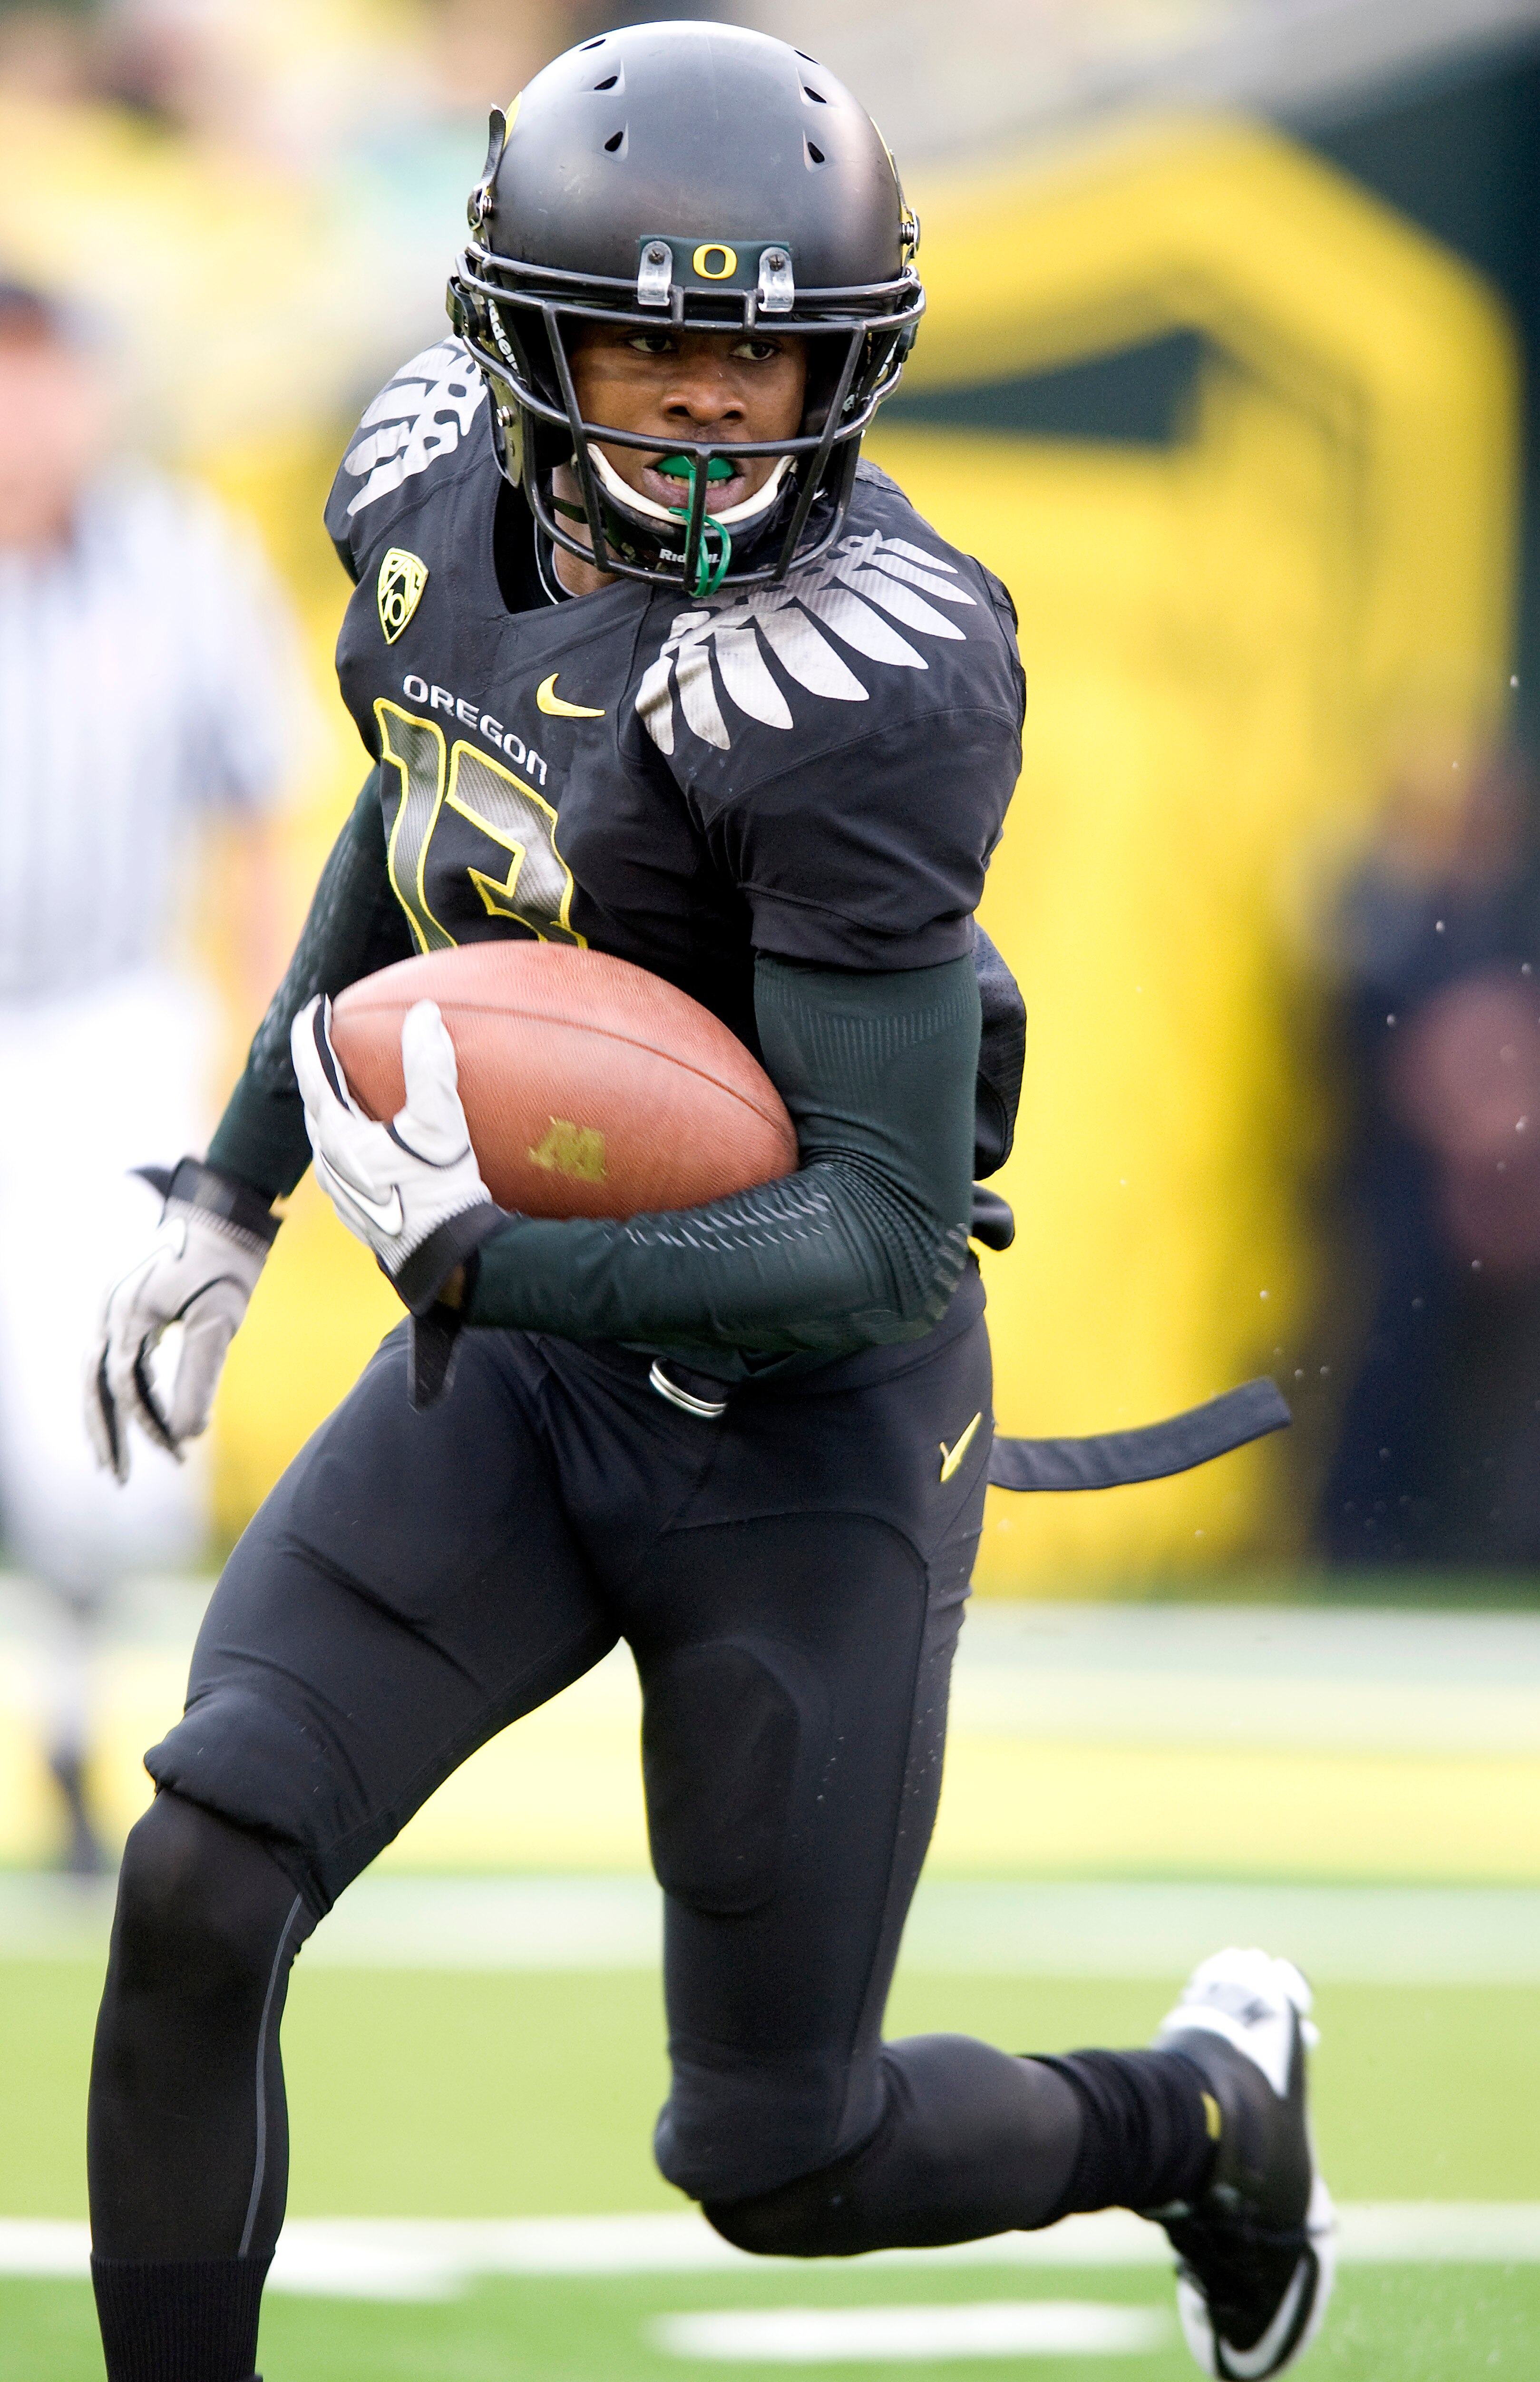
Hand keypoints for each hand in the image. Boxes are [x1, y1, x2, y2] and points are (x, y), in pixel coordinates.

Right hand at [86, 1160, 276, 1482]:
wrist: (222, 1209)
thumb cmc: (226, 1262)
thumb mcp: (220, 1319)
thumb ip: (200, 1374)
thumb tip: (188, 1433)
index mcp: (129, 1314)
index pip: (128, 1386)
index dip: (149, 1424)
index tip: (177, 1453)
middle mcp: (110, 1310)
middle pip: (94, 1384)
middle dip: (105, 1432)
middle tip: (116, 1476)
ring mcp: (112, 1304)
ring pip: (95, 1371)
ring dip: (102, 1414)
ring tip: (111, 1455)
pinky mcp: (123, 1302)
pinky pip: (107, 1354)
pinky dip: (112, 1387)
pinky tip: (127, 1409)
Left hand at [291, 995, 499, 1309]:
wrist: (447, 1261)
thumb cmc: (440, 1194)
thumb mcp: (440, 1125)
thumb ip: (430, 1066)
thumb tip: (424, 1015)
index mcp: (338, 1139)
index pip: (313, 1073)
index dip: (311, 1035)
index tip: (315, 1006)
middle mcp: (330, 1166)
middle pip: (316, 1105)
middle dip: (320, 1069)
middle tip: (330, 1040)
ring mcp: (341, 1192)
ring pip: (328, 1136)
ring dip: (336, 1105)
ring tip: (352, 1085)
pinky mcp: (359, 1212)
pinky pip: (347, 1161)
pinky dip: (356, 1136)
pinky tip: (379, 1137)